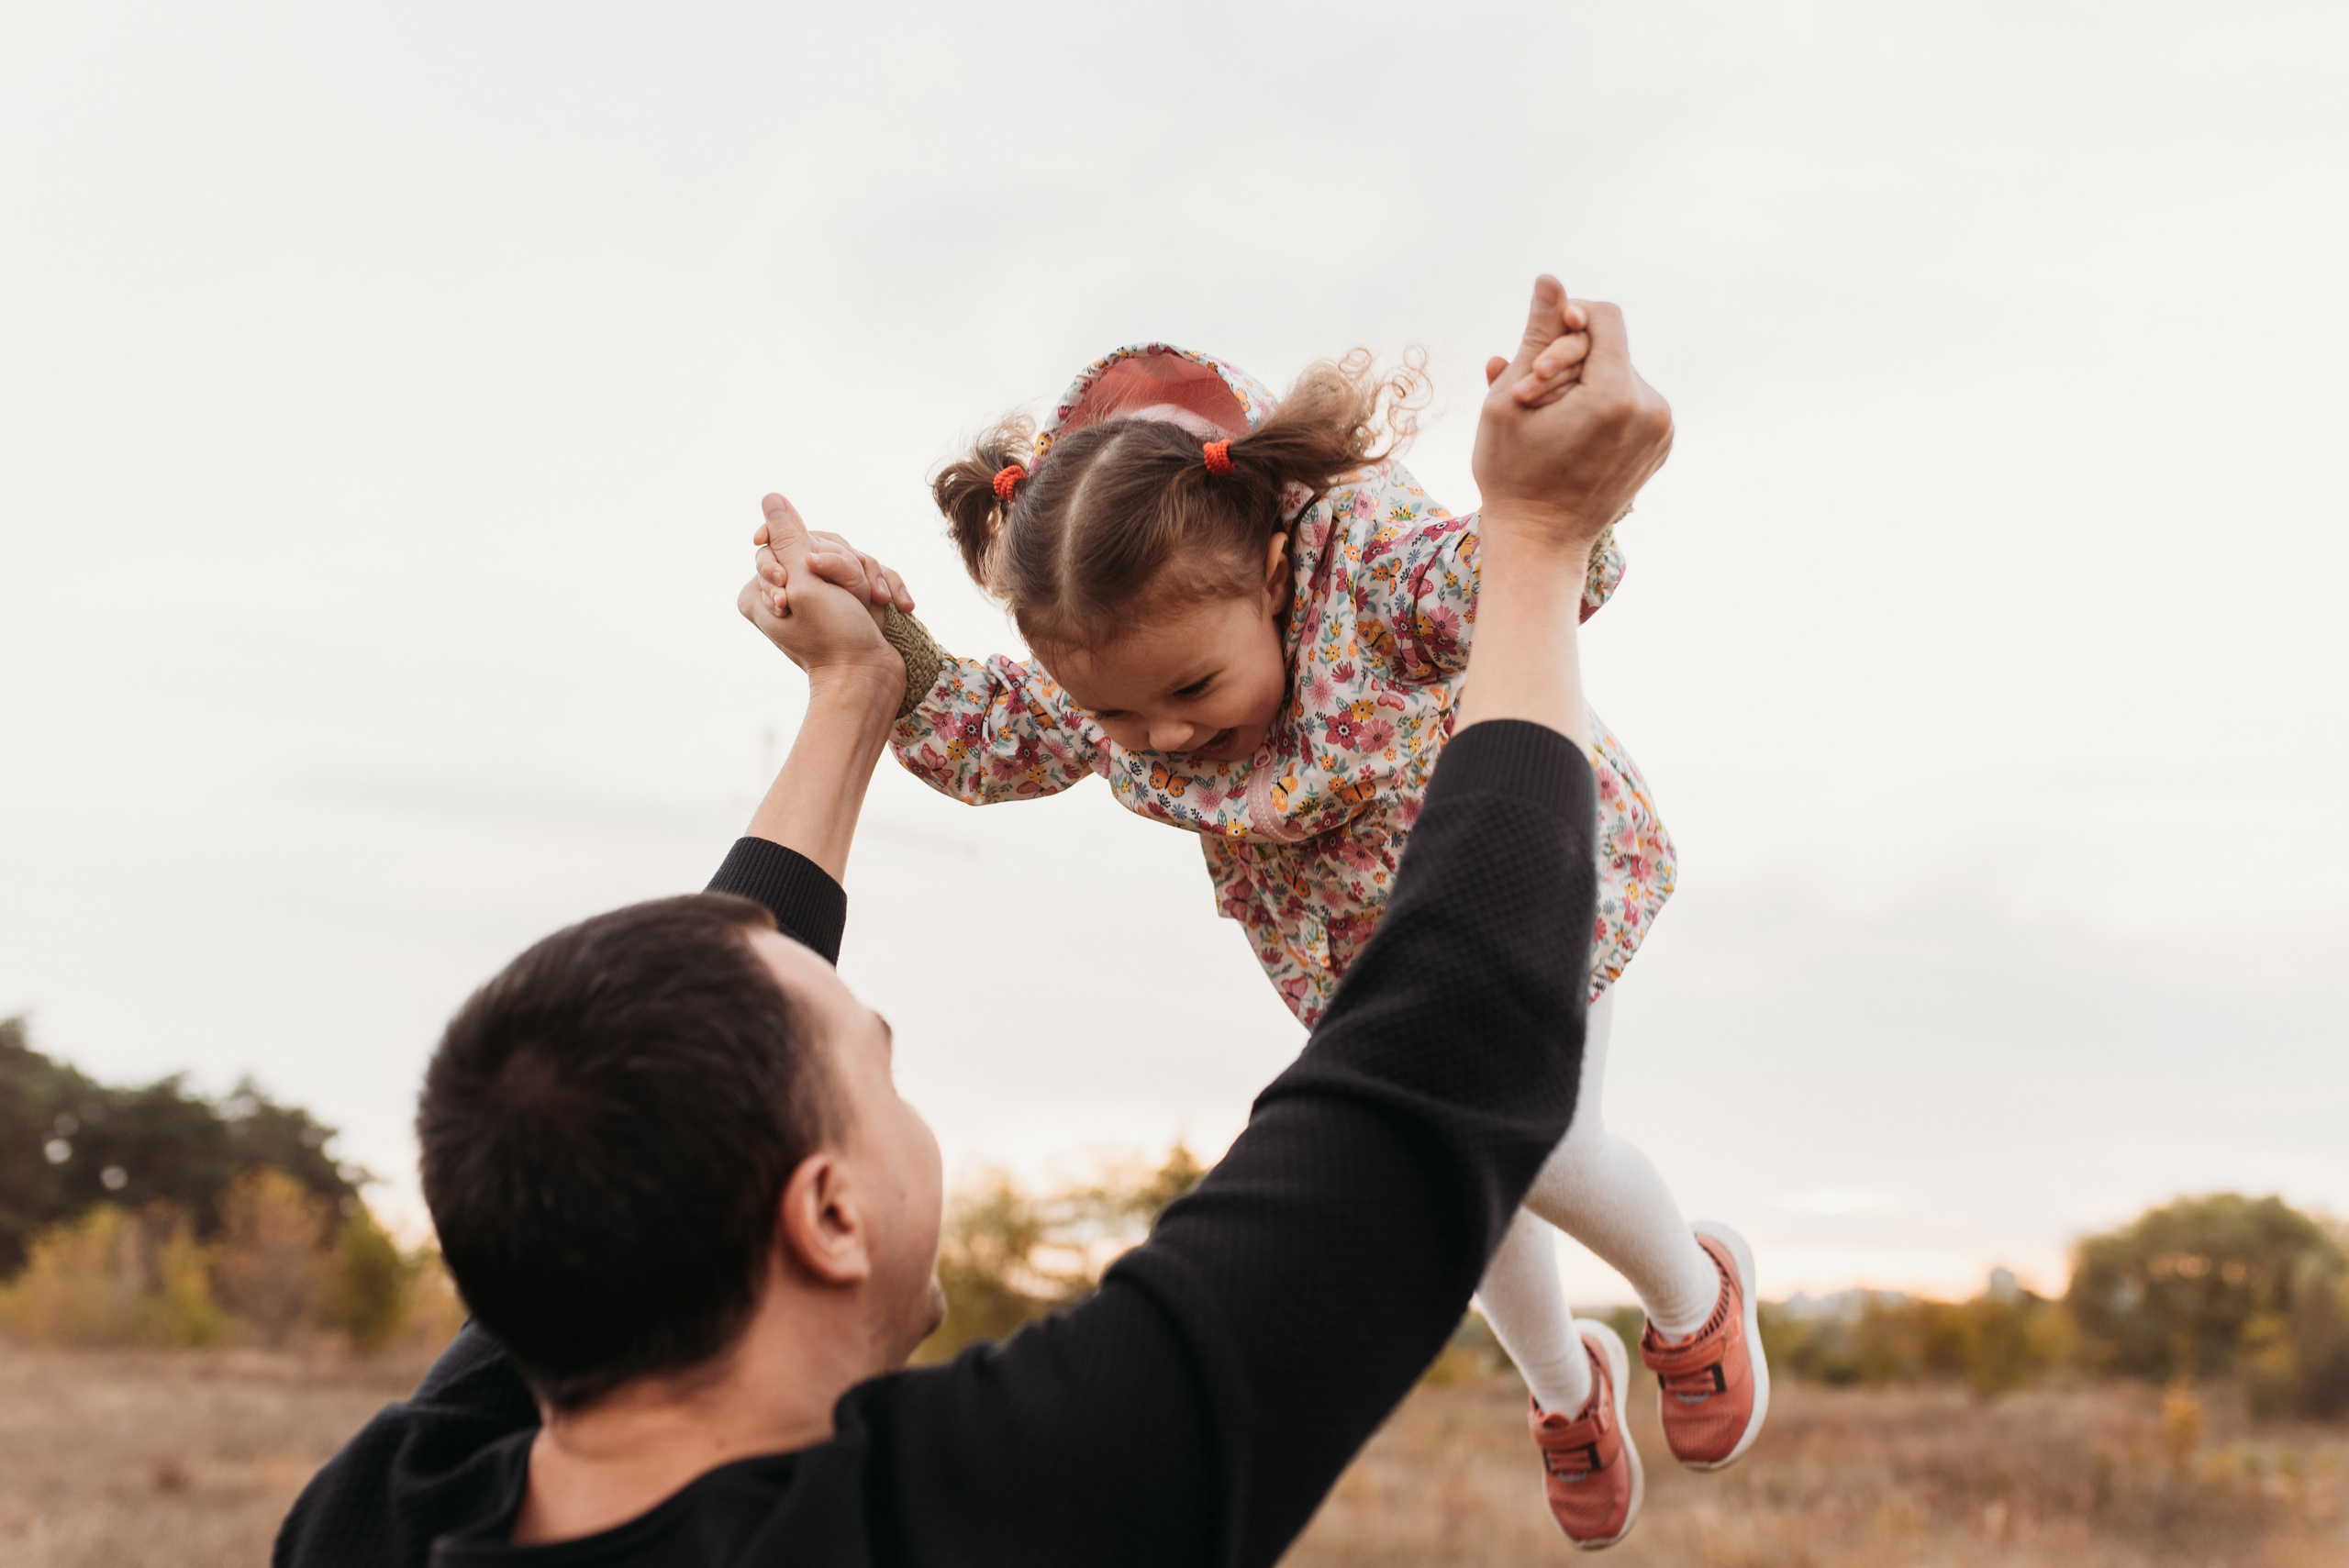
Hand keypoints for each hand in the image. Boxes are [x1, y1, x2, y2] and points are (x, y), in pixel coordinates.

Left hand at [738, 495, 903, 694]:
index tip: (809, 573)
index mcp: (757, 594)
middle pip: (815, 548)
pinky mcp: (846, 603)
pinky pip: (865, 577)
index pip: (776, 543)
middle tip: (849, 600)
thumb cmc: (834, 637)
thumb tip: (770, 498)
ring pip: (846, 559)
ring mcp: (818, 598)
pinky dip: (882, 587)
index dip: (800, 553)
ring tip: (877, 604)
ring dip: (867, 579)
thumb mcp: (804, 580)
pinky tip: (893, 605)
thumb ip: (786, 536)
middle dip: (843, 569)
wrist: (871, 678)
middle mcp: (784, 593)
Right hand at [1470, 276, 1671, 562]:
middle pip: (1612, 349)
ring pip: (1620, 375)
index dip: (1566, 321)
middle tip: (1531, 393)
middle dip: (1569, 360)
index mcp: (1617, 395)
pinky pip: (1632, 403)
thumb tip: (1550, 280)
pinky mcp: (1661, 447)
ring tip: (1548, 418)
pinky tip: (1571, 433)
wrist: (1540, 543)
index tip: (1538, 351)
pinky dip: (1602, 406)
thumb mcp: (1509, 398)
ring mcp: (1662, 432)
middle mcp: (1652, 410)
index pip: (1604, 318)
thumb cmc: (1513, 474)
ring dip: (1584, 383)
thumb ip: (1537, 333)